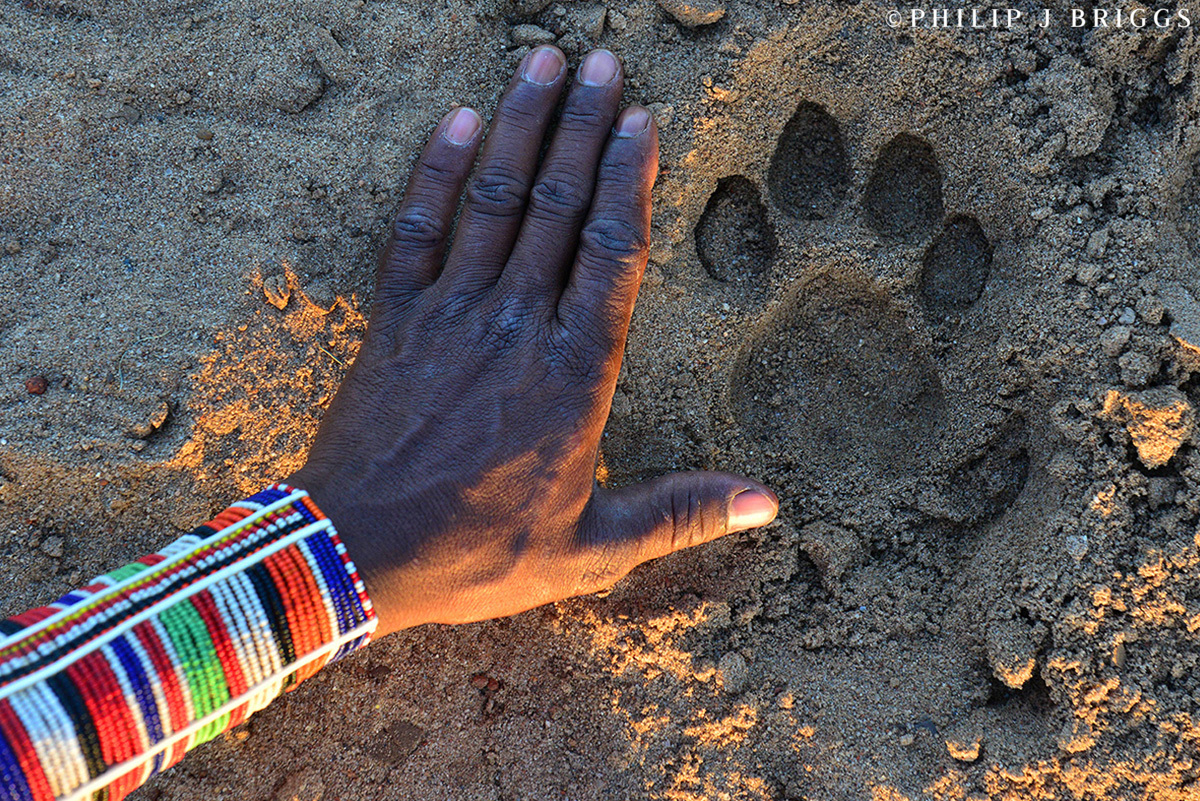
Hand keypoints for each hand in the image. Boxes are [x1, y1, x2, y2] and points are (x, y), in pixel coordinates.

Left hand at [288, 46, 777, 636]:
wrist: (355, 554)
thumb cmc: (477, 556)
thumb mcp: (592, 549)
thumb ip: (680, 513)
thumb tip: (767, 504)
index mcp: (573, 374)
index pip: (611, 254)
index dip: (630, 181)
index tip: (644, 122)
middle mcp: (516, 325)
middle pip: (557, 208)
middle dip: (584, 128)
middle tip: (607, 63)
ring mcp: (450, 314)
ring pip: (493, 201)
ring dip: (521, 127)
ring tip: (547, 62)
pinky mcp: (394, 319)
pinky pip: (416, 229)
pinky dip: (434, 172)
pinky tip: (456, 120)